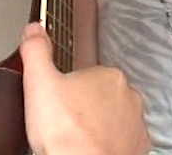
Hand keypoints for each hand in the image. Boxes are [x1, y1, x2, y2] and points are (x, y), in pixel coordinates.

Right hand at [20, 23, 149, 154]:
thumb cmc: (65, 133)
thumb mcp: (39, 82)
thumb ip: (36, 51)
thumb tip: (35, 29)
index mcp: (108, 75)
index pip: (86, 74)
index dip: (67, 89)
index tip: (57, 102)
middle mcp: (128, 97)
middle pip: (100, 96)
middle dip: (83, 106)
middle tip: (62, 121)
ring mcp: (135, 124)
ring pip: (112, 118)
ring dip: (96, 125)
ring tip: (73, 137)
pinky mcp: (137, 147)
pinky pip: (121, 140)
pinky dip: (106, 144)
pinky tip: (88, 148)